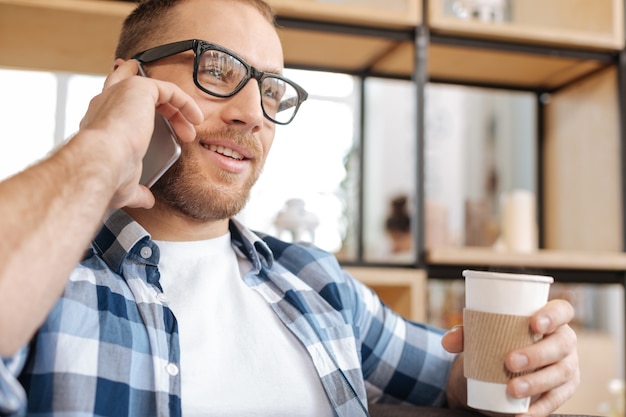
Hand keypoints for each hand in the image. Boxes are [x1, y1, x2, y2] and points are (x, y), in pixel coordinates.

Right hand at [77, 59, 202, 208]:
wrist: (100, 163)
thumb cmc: (106, 175)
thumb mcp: (124, 186)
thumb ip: (136, 191)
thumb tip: (146, 201)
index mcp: (97, 122)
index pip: (111, 103)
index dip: (128, 100)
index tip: (147, 105)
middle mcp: (105, 102)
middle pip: (127, 81)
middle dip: (154, 94)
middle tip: (176, 116)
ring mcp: (121, 92)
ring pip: (154, 89)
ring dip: (177, 108)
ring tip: (192, 128)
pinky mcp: (139, 88)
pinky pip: (168, 89)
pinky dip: (185, 102)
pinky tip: (196, 118)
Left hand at [442, 299, 579, 416]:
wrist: (503, 366)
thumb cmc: (498, 340)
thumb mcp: (483, 332)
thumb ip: (465, 333)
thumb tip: (447, 342)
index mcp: (549, 317)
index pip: (562, 310)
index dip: (553, 315)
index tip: (534, 324)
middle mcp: (564, 340)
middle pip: (561, 344)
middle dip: (537, 354)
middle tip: (510, 362)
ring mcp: (567, 365)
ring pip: (561, 374)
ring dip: (537, 383)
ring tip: (512, 390)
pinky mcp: (564, 389)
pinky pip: (556, 400)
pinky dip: (539, 409)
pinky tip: (523, 414)